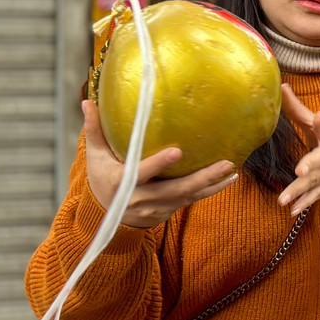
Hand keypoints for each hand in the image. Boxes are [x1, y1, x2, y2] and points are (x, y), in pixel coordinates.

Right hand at [83, 100, 236, 228]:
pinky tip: (229, 178)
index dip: (159, 164)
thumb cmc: (102, 178)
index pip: (141, 173)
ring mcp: (156, 208)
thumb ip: (95, 131)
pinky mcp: (167, 212)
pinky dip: (211, 190)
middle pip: (175, 190)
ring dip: (212, 184)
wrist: (104, 217)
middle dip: (201, 178)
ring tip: (231, 169)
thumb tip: (88, 101)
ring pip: (187, 197)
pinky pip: (191, 201)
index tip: (178, 151)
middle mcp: (141, 199)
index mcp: (121, 183)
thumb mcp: (96, 157)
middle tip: (225, 163)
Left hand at [277, 85, 319, 214]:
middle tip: (298, 173)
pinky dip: (305, 204)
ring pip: (317, 183)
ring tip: (282, 200)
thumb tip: (281, 86)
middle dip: (311, 168)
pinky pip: (318, 196)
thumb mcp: (318, 123)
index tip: (319, 117)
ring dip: (300, 192)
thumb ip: (299, 109)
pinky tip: (292, 211)